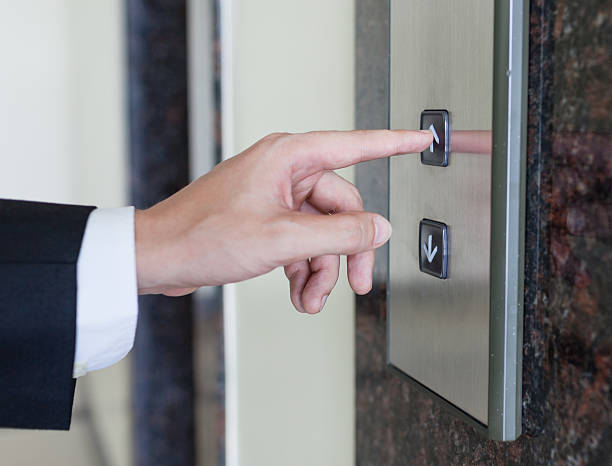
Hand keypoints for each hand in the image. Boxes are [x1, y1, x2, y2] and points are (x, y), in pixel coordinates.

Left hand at [135, 129, 432, 312]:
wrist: (159, 257)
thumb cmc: (202, 236)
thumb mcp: (281, 239)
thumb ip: (338, 233)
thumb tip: (378, 228)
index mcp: (289, 157)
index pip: (356, 145)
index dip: (394, 142)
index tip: (423, 138)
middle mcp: (284, 171)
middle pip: (341, 207)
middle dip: (347, 251)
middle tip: (356, 284)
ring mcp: (275, 196)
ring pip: (322, 231)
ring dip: (322, 268)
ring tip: (311, 299)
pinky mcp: (266, 219)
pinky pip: (301, 241)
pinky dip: (304, 269)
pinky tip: (298, 292)